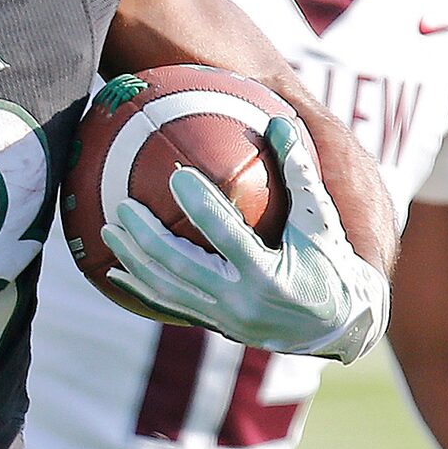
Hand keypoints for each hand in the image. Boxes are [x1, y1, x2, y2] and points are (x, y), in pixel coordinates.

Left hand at [101, 117, 389, 363]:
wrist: (339, 326)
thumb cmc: (332, 263)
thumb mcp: (320, 220)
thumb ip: (300, 174)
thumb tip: (280, 122)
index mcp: (269, 274)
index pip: (227, 235)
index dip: (201, 205)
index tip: (177, 175)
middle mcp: (242, 302)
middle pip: (181, 267)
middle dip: (147, 237)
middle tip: (123, 206)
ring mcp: (225, 319)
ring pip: (167, 290)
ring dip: (134, 260)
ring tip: (108, 230)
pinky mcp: (216, 326)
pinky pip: (170, 305)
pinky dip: (140, 286)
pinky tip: (114, 268)